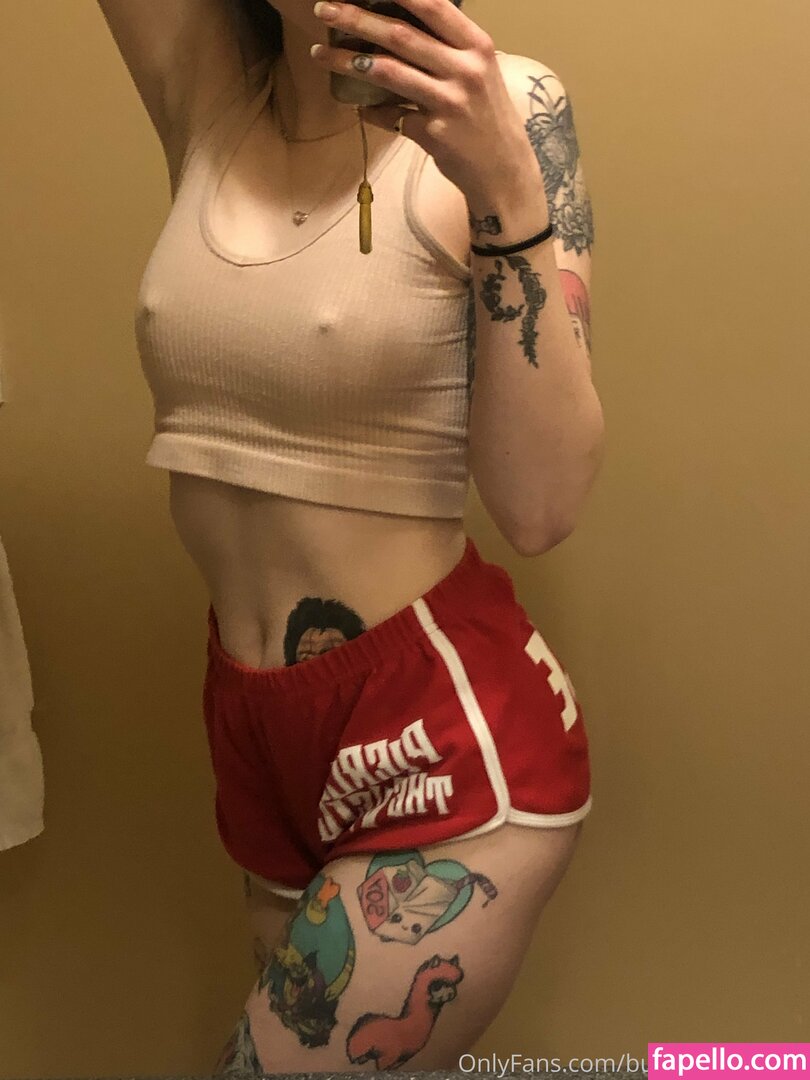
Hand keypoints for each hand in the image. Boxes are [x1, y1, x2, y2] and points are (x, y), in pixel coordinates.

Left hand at [311, 0, 534, 201]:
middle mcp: (465, 70)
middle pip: (400, 35)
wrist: (504, 170)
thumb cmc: (487, 117)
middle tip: (323, 9)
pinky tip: (356, 106)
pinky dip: (370, 111)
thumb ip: (447, 49)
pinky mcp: (435, 135)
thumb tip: (397, 26)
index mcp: (477, 46)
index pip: (433, 5)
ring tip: (320, 55)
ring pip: (388, 72)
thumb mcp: (480, 73)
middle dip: (356, 18)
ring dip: (348, 62)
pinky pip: (391, 116)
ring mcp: (449, 103)